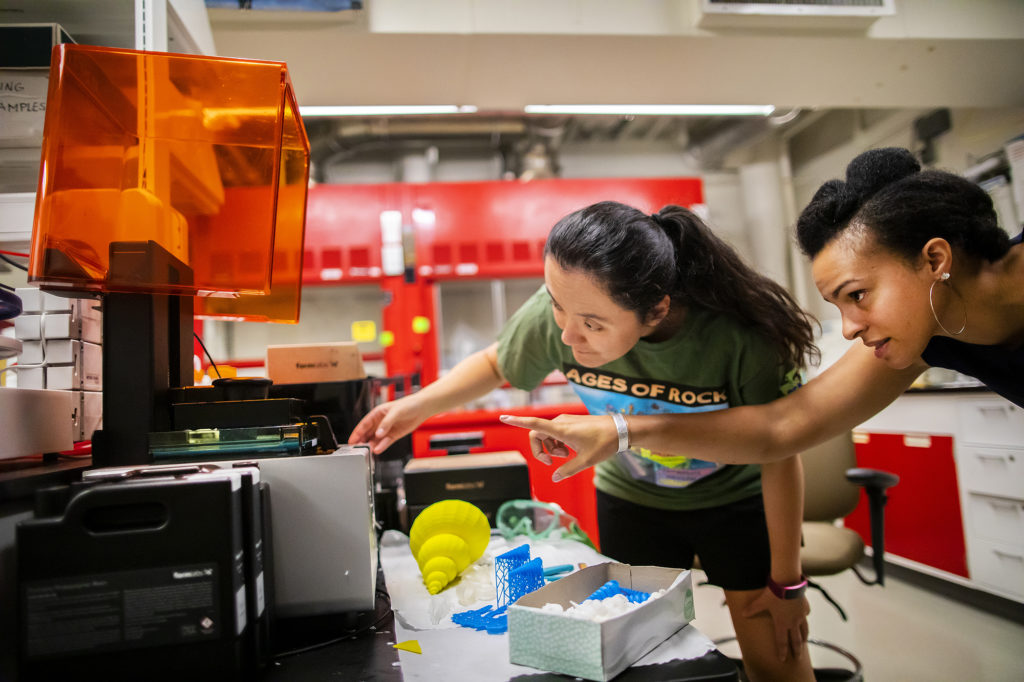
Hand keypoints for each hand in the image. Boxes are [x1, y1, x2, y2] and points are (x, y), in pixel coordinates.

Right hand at [347, 395, 425, 453]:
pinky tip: (377, 450)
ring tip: (366, 452)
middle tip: (356, 450)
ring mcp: (386, 430)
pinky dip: (381, 447)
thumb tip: (378, 434)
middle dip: (361, 441)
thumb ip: (386, 423)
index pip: (364, 424)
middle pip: (367, 434)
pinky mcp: (393, 436)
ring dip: (370, 446)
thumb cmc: (408, 405)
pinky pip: (385, 443)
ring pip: (375, 440)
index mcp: (377, 413)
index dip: (356, 433)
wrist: (422, 409)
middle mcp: (380, 422)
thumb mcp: (396, 412)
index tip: (351, 441)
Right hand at [498, 413, 618, 480]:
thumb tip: (555, 478)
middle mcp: (560, 423)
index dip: (517, 422)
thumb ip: (568, 470)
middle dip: (540, 450)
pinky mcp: (570, 423)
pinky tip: (570, 451)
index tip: (503, 418)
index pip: (534, 424)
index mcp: (561, 430)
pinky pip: (554, 433)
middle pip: (536, 434)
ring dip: (551, 448)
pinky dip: (557, 444)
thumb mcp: (586, 461)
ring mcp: (565, 422)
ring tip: (566, 457)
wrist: (621, 430)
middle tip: (552, 462)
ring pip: (546, 435)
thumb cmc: (605, 444)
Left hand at [742, 587, 809, 662]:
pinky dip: (805, 617)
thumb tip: (743, 614)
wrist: (788, 582)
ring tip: (805, 642)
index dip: (782, 651)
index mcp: (782, 623)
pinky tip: (805, 616)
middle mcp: (793, 622)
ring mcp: (801, 615)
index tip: (784, 659)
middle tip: (799, 658)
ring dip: (804, 637)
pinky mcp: (805, 607)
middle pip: (796, 640)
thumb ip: (752, 609)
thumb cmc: (774, 593)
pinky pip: (806, 614)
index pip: (782, 641)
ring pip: (804, 629)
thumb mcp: (761, 602)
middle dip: (797, 650)